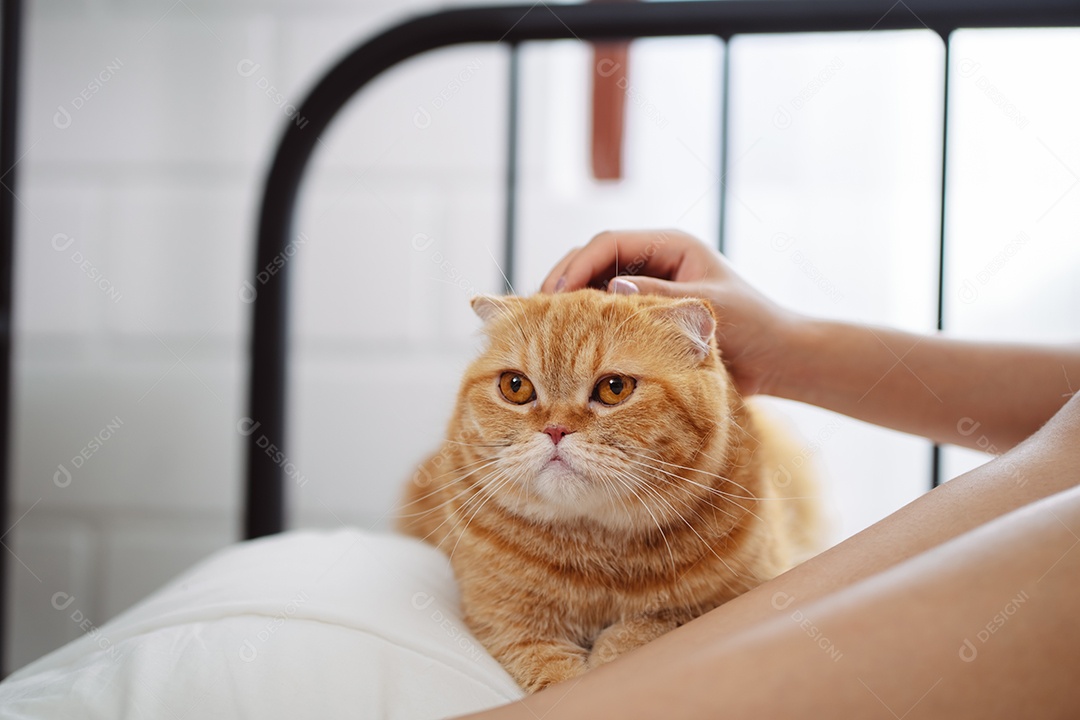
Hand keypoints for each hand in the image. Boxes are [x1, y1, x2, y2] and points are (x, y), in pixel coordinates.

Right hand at [541, 230, 799, 396]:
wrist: (779, 360)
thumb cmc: (753, 327)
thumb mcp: (705, 308)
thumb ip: (659, 297)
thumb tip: (612, 288)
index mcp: (671, 245)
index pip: (609, 244)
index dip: (577, 265)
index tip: (554, 294)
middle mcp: (656, 260)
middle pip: (595, 259)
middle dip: (564, 281)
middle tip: (536, 310)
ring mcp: (650, 285)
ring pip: (596, 284)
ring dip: (570, 302)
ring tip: (544, 325)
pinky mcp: (648, 311)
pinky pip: (608, 310)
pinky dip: (587, 321)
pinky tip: (569, 340)